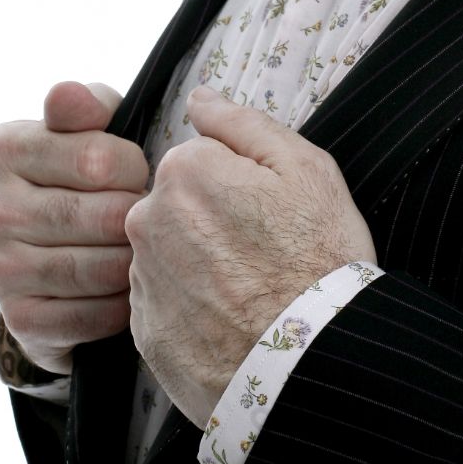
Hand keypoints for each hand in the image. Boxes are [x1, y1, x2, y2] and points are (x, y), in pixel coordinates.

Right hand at [0, 81, 149, 374]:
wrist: (45, 246)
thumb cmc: (79, 170)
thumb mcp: (85, 126)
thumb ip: (85, 104)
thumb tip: (68, 95)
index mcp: (2, 150)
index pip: (97, 159)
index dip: (136, 167)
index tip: (140, 172)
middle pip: (105, 217)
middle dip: (141, 216)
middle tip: (153, 214)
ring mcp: (0, 268)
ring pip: (101, 268)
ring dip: (137, 259)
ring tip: (147, 245)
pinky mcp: (21, 316)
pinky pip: (93, 314)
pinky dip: (123, 302)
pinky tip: (129, 285)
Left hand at [124, 86, 376, 427]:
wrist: (314, 365)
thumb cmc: (319, 259)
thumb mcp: (306, 168)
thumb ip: (243, 123)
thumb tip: (200, 98)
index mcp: (185, 171)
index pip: (202, 158)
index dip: (243, 182)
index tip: (272, 211)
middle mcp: (148, 221)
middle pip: (180, 204)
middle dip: (214, 219)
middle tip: (266, 252)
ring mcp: (143, 281)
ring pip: (170, 253)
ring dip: (200, 264)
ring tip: (252, 292)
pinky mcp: (145, 335)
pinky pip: (166, 304)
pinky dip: (193, 310)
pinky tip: (232, 322)